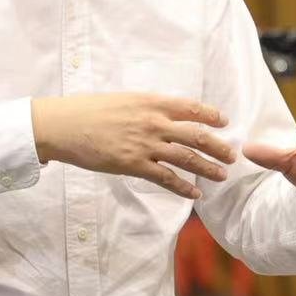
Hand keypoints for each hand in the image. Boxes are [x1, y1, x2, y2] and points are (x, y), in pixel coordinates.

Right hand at [31, 94, 235, 198]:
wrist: (64, 125)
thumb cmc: (90, 110)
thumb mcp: (125, 100)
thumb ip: (148, 107)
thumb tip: (167, 115)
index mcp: (151, 102)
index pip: (191, 107)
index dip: (212, 115)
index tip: (224, 122)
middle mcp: (153, 122)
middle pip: (197, 135)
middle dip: (219, 147)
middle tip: (231, 156)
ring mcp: (145, 145)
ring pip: (186, 158)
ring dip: (208, 168)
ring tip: (221, 176)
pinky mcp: (133, 165)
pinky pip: (166, 178)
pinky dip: (183, 187)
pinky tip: (195, 194)